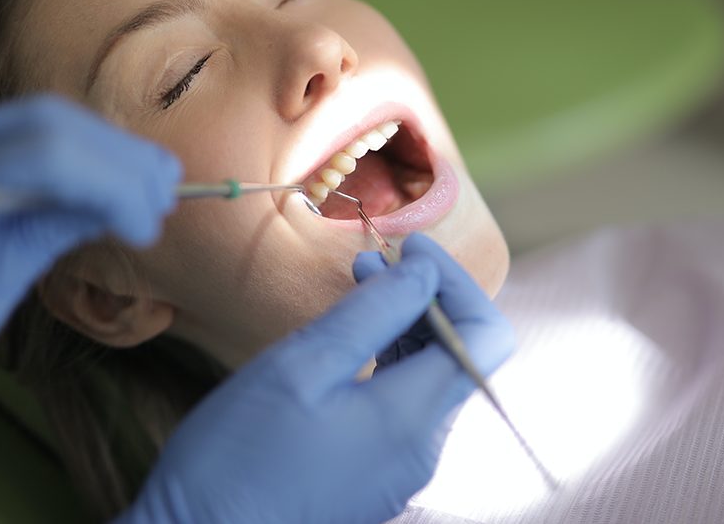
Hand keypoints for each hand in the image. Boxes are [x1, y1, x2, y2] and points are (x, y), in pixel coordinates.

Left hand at [0, 95, 181, 407]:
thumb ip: (38, 243)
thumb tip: (113, 208)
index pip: (37, 157)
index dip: (107, 183)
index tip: (148, 226)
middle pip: (42, 122)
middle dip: (116, 157)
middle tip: (169, 194)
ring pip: (37, 118)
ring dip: (104, 148)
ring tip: (156, 182)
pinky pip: (19, 134)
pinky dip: (75, 152)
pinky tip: (112, 175)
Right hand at [119, 233, 513, 523]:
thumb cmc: (239, 454)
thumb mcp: (303, 365)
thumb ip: (372, 314)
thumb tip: (424, 273)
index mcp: (413, 418)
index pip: (484, 336)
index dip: (457, 282)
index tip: (411, 249)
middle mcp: (423, 447)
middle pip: (460, 355)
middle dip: (424, 297)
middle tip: (371, 262)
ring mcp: (401, 466)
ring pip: (430, 378)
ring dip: (404, 326)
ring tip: (358, 287)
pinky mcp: (376, 474)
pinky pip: (403, 405)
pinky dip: (388, 361)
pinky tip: (348, 341)